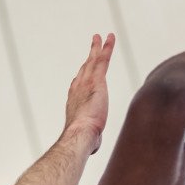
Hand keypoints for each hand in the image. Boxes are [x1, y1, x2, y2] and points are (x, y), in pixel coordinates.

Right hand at [63, 33, 114, 153]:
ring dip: (97, 47)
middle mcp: (78, 88)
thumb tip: (92, 147)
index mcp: (75, 101)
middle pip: (85, 68)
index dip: (81, 76)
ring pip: (93, 60)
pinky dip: (106, 47)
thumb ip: (91, 139)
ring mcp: (87, 82)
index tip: (83, 71)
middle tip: (92, 46)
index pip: (78, 85)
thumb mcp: (88, 138)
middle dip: (88, 57)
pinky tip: (110, 38)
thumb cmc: (83, 140)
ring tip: (100, 37)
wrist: (80, 134)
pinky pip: (103, 60)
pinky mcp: (98, 80)